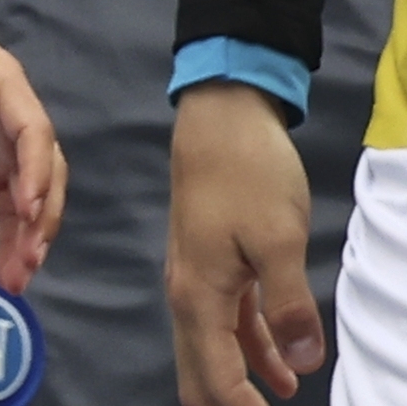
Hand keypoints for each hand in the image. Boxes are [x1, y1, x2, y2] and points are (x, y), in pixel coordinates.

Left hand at [0, 0, 65, 290]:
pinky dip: (9, 230)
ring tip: (16, 279)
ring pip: (29, 192)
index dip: (34, 168)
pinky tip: (7, 266)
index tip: (27, 207)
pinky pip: (4, 199)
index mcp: (0, 80)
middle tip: (28, 259)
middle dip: (41, 215)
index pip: (32, 127)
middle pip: (42, 168)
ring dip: (28, 234)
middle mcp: (9, 112)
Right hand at [170, 81, 323, 403]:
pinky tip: (282, 367)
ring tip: (283, 403)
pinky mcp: (216, 263)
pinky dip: (252, 349)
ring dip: (242, 381)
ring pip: (213, 348)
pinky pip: (229, 321)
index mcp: (198, 294)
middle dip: (224, 403)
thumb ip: (289, 306)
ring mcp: (200, 277)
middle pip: (199, 370)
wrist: (221, 117)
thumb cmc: (247, 174)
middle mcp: (189, 293)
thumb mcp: (279, 240)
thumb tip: (304, 364)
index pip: (215, 376)